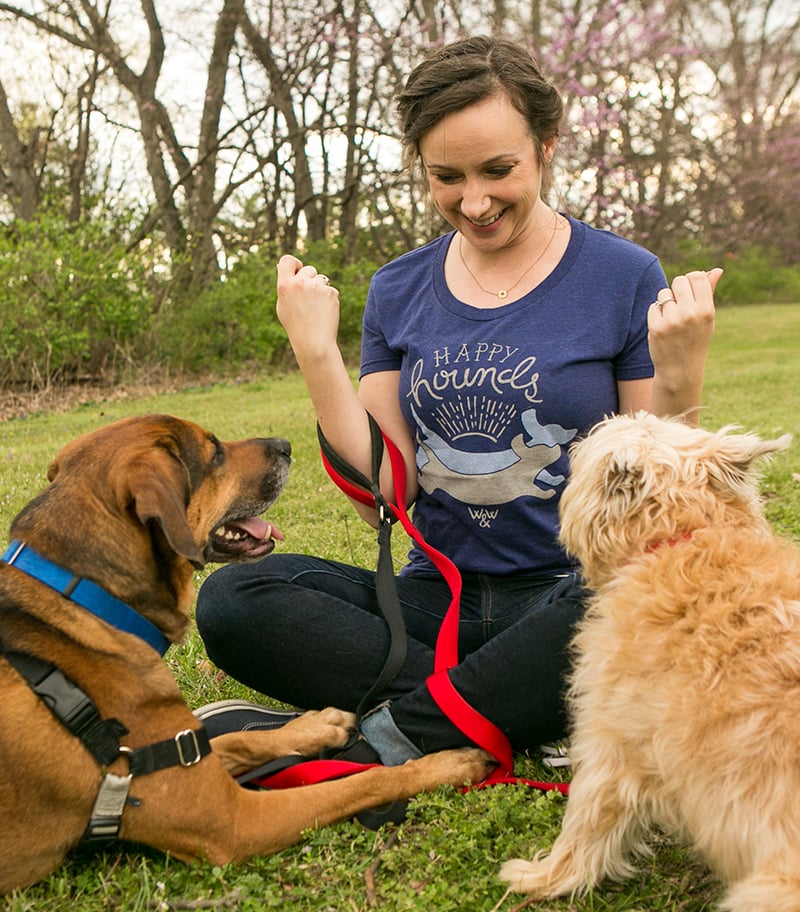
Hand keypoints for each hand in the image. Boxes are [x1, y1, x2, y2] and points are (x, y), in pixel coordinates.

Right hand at [276, 254, 340, 360]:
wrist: (314, 342)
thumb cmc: (296, 326)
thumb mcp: (283, 306)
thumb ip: (286, 286)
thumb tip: (288, 268)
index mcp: (284, 285)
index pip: (287, 260)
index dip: (294, 264)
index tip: (298, 271)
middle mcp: (300, 283)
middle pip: (309, 269)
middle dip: (311, 279)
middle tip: (309, 299)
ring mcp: (317, 287)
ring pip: (321, 279)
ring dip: (320, 289)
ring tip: (316, 308)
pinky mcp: (331, 292)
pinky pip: (330, 290)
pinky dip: (329, 299)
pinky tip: (324, 312)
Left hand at [647, 268, 721, 392]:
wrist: (680, 369)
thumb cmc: (696, 339)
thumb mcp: (707, 318)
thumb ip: (709, 293)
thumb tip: (717, 270)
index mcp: (706, 310)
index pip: (696, 276)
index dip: (691, 279)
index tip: (690, 289)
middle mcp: (690, 314)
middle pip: (679, 281)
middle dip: (677, 288)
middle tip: (680, 303)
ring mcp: (672, 321)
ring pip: (664, 293)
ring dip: (666, 301)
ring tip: (672, 316)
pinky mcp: (656, 328)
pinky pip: (653, 306)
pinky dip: (656, 313)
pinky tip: (663, 325)